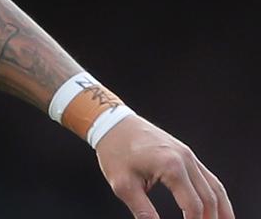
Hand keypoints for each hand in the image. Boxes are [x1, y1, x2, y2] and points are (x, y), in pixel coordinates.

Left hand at [96, 114, 231, 218]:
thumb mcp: (122, 185)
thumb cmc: (114, 151)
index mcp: (171, 166)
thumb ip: (142, 210)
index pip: (193, 206)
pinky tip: (216, 207)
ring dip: (221, 209)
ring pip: (215, 187)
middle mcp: (185, 159)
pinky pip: (208, 177)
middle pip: (209, 198)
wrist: (111, 123)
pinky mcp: (186, 153)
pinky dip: (215, 195)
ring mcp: (188, 155)